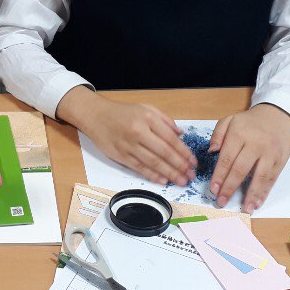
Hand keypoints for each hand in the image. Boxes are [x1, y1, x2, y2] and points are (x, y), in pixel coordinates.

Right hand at [59, 89, 195, 184]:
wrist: (96, 115)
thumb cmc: (122, 112)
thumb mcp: (146, 108)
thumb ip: (165, 120)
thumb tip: (181, 135)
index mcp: (148, 118)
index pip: (171, 139)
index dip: (184, 152)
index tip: (193, 162)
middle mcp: (139, 131)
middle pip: (164, 152)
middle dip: (180, 166)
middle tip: (191, 175)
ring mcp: (129, 145)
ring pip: (153, 162)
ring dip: (169, 173)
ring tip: (181, 181)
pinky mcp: (120, 155)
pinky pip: (139, 167)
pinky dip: (152, 175)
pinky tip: (162, 180)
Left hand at [208, 104, 289, 212]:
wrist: (277, 116)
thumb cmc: (249, 122)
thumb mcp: (230, 120)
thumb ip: (217, 134)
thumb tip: (211, 151)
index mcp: (239, 134)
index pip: (227, 158)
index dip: (219, 176)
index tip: (213, 189)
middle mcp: (256, 144)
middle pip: (241, 169)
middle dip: (230, 188)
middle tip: (221, 201)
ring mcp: (270, 153)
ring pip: (260, 177)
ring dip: (251, 195)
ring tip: (243, 209)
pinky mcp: (281, 160)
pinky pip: (272, 179)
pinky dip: (264, 192)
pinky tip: (257, 202)